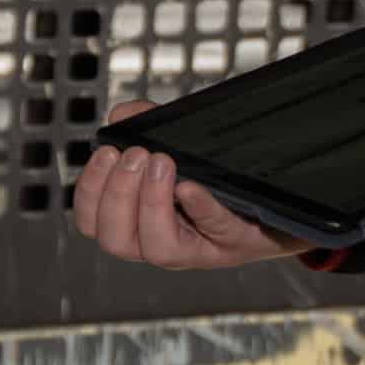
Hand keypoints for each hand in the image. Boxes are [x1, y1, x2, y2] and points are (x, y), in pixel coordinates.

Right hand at [71, 100, 301, 269]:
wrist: (272, 206)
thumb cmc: (214, 181)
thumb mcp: (174, 150)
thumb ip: (145, 129)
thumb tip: (121, 115)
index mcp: (138, 224)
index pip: (93, 223)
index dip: (91, 191)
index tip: (105, 153)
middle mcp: (162, 244)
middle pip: (118, 241)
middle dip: (119, 195)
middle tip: (134, 156)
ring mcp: (199, 249)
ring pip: (159, 249)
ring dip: (152, 203)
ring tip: (162, 163)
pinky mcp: (236, 241)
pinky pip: (217, 229)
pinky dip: (200, 208)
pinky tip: (191, 186)